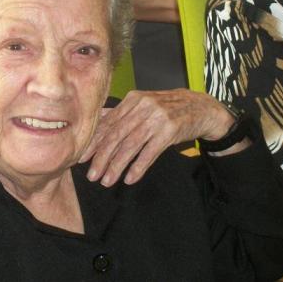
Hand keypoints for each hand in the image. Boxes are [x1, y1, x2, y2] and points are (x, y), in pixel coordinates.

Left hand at [79, 89, 235, 186]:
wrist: (201, 108)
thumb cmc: (168, 108)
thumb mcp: (144, 104)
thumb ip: (122, 113)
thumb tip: (97, 121)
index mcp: (133, 100)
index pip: (108, 123)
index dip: (93, 142)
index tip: (81, 158)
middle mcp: (143, 107)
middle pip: (116, 135)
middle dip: (101, 157)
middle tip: (91, 175)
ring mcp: (157, 118)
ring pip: (130, 146)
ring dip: (116, 166)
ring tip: (107, 181)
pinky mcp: (170, 131)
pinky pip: (149, 153)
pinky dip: (138, 167)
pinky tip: (129, 179)